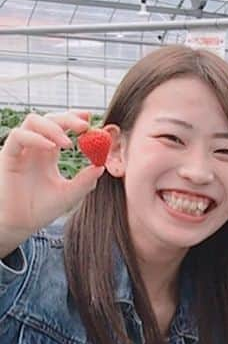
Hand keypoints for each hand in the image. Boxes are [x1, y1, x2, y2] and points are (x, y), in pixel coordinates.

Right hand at [0, 112, 104, 246]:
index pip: (61, 127)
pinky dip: (36, 138)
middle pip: (50, 119)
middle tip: (85, 126)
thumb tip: (102, 166)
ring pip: (33, 121)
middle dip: (68, 118)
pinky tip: (51, 148)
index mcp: (50, 153)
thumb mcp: (70, 194)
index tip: (91, 120)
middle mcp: (35, 147)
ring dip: (53, 127)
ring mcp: (22, 150)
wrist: (22, 224)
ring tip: (68, 144)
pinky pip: (18, 136)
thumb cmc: (43, 209)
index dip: (74, 119)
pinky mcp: (8, 156)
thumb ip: (85, 181)